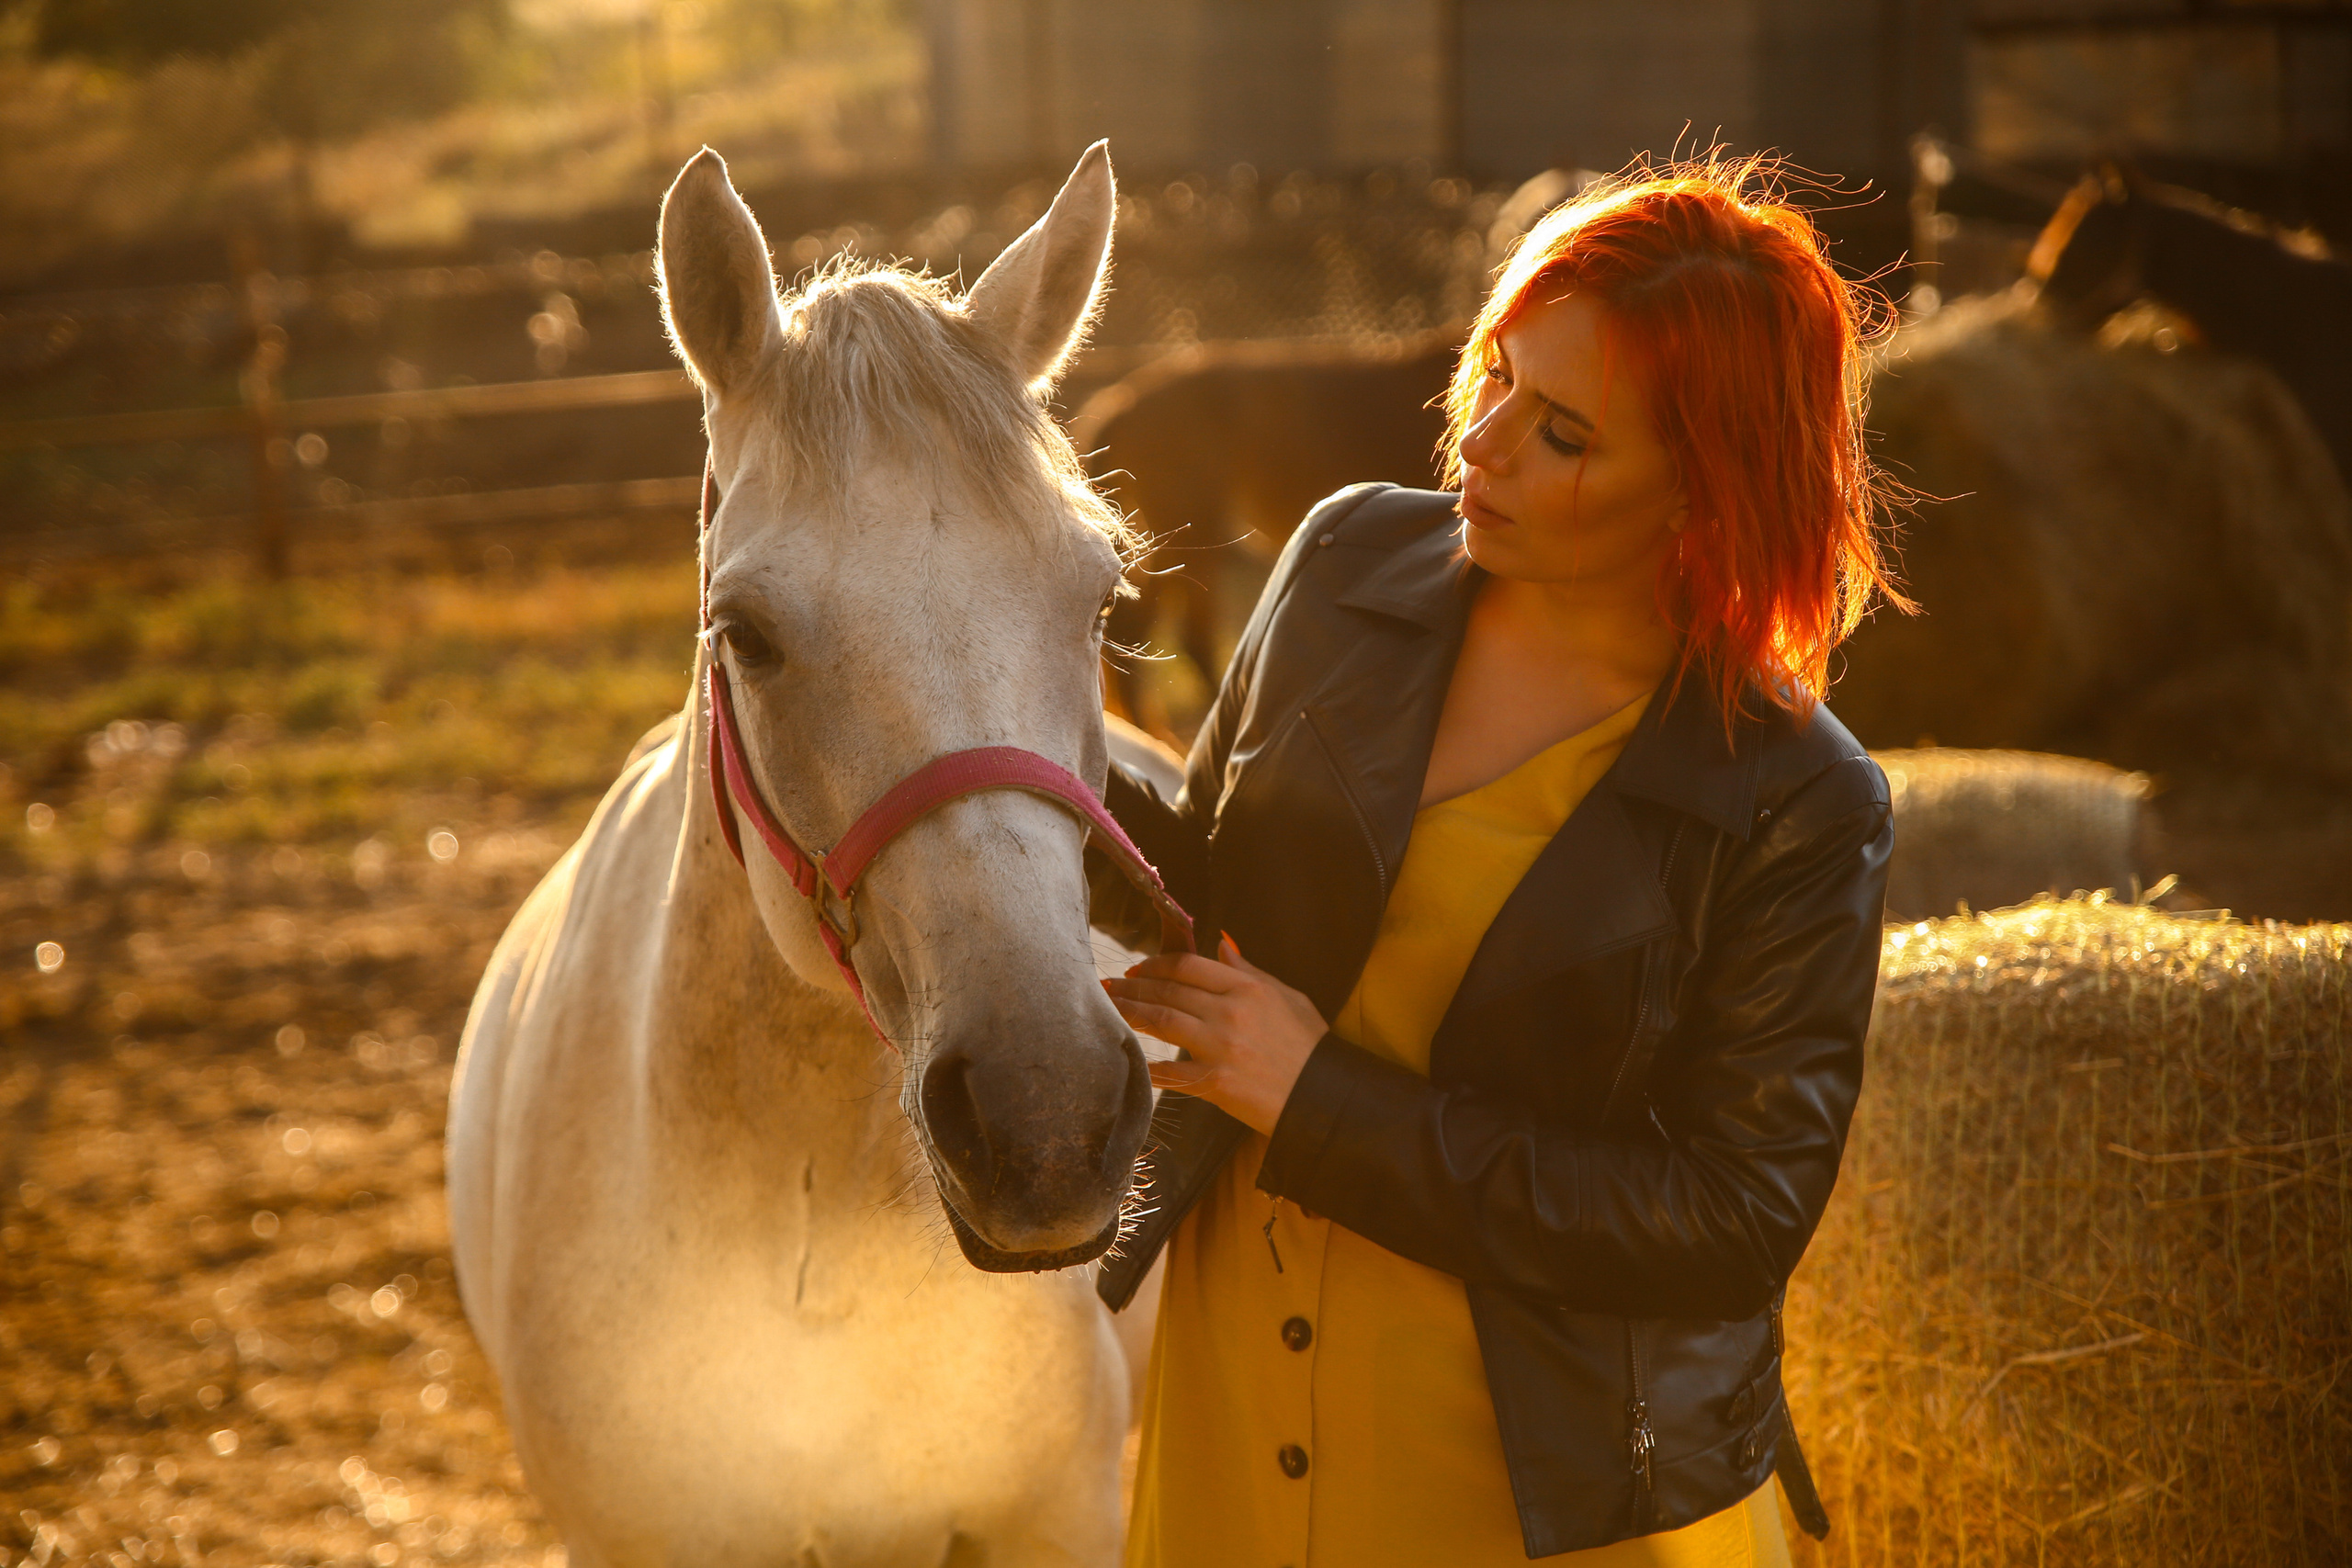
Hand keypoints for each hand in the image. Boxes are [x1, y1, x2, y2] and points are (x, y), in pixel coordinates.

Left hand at [1103, 933, 1327, 1136]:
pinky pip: (1171, 1072)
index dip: (1157, 964)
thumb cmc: (1310, 1046)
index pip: (1189, 966)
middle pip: (1169, 991)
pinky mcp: (1216, 1083)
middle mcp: (1230, 1014)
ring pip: (1162, 1022)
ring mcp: (1221, 1048)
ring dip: (1131, 1013)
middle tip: (1109, 986)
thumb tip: (1222, 944)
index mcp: (1248, 988)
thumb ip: (1250, 970)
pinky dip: (1148, 1067)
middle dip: (1134, 986)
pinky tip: (1131, 1060)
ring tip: (1109, 1009)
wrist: (1322, 1097)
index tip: (1138, 968)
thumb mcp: (1288, 997)